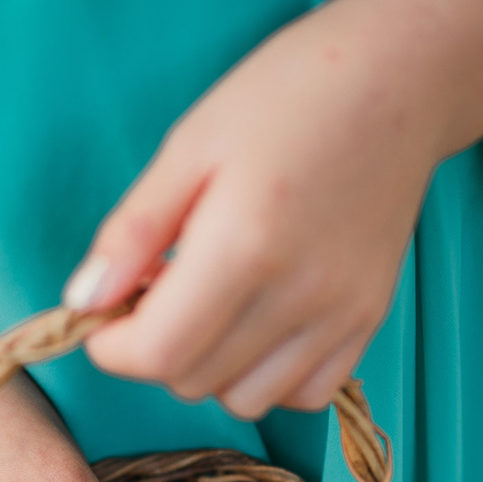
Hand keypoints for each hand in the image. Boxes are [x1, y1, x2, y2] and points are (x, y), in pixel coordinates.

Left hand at [63, 3, 448, 419]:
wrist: (399, 80)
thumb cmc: (287, 95)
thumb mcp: (189, 145)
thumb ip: (133, 231)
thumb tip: (83, 301)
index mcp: (243, 245)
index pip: (157, 354)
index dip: (111, 346)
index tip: (104, 310)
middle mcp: (298, 295)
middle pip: (193, 381)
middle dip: (155, 349)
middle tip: (158, 287)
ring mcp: (341, 315)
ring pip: (245, 401)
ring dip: (209, 367)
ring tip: (210, 303)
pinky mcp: (369, 320)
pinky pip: (303, 395)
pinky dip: (267, 377)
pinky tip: (257, 323)